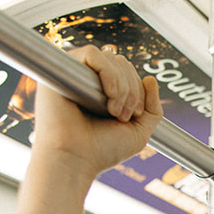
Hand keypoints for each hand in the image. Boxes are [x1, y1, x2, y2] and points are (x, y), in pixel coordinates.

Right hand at [16, 45, 163, 213]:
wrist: (74, 159)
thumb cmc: (101, 150)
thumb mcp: (138, 132)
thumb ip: (152, 109)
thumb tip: (150, 78)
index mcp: (103, 92)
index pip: (128, 72)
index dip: (138, 90)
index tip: (135, 116)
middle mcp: (88, 81)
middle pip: (122, 63)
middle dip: (132, 89)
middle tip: (123, 116)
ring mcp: (74, 73)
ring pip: (110, 58)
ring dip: (122, 86)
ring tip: (114, 111)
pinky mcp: (61, 69)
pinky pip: (92, 53)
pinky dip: (108, 72)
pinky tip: (108, 94)